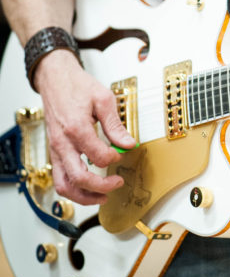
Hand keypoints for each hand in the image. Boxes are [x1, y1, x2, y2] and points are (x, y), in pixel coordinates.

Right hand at [34, 49, 135, 204]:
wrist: (55, 79)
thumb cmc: (77, 86)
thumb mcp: (103, 99)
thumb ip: (115, 125)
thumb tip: (129, 143)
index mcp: (76, 128)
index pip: (98, 156)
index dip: (115, 158)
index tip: (123, 154)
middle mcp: (62, 143)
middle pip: (79, 178)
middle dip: (101, 187)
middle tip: (117, 183)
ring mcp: (55, 150)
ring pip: (64, 185)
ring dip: (83, 196)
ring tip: (102, 196)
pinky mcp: (53, 152)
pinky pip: (59, 178)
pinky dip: (72, 189)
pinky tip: (87, 189)